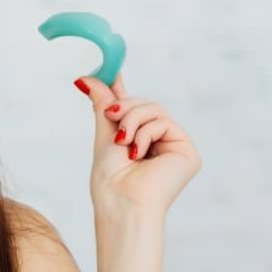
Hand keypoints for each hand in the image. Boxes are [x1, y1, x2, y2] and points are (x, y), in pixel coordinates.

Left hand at [74, 73, 202, 217]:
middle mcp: (158, 143)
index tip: (110, 68)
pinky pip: (164, 122)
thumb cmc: (110, 180)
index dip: (122, 89)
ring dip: (132, 120)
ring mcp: (174, 147)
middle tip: (111, 116)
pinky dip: (146, 132)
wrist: (122, 203)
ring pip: (155, 109)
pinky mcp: (186, 152)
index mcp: (139, 141)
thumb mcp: (104, 134)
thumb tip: (84, 78)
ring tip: (123, 141)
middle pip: (145, 104)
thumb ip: (103, 104)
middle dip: (124, 107)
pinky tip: (138, 153)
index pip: (133, 109)